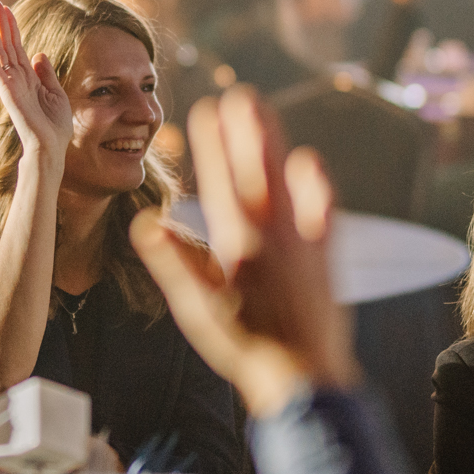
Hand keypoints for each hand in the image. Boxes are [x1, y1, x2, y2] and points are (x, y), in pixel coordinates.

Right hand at [0, 0, 69, 174]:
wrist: (52, 146)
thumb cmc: (55, 125)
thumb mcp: (56, 93)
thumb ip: (47, 73)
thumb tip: (40, 53)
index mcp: (28, 77)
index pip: (17, 46)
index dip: (11, 27)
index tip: (5, 8)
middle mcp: (16, 78)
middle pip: (5, 44)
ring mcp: (10, 84)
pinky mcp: (8, 92)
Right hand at [130, 86, 353, 418]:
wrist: (304, 378)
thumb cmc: (246, 348)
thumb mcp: (199, 310)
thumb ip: (176, 264)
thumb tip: (148, 224)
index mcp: (239, 246)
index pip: (222, 184)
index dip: (212, 146)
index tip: (204, 112)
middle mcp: (273, 237)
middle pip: (258, 171)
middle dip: (247, 132)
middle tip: (238, 95)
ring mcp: (302, 245)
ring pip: (288, 182)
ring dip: (275, 145)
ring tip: (264, 113)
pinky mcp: (325, 259)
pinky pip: (322, 212)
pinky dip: (316, 185)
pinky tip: (310, 162)